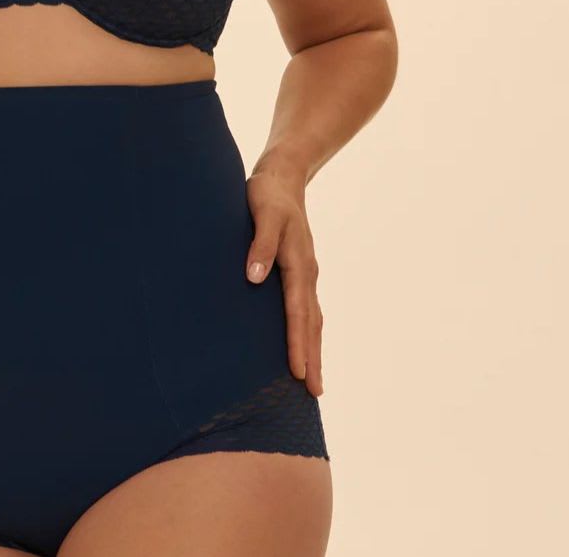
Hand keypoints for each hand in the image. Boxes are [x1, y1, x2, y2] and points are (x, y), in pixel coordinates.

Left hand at [244, 167, 323, 397]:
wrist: (282, 175)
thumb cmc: (267, 194)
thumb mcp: (262, 214)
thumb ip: (260, 245)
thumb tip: (254, 279)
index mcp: (298, 263)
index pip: (298, 313)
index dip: (297, 343)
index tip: (298, 373)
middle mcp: (306, 272)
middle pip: (312, 323)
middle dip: (312, 357)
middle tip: (315, 393)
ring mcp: (305, 272)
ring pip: (312, 318)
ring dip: (313, 348)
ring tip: (313, 380)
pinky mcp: (298, 269)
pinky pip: (305, 307)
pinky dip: (308, 330)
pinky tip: (302, 342)